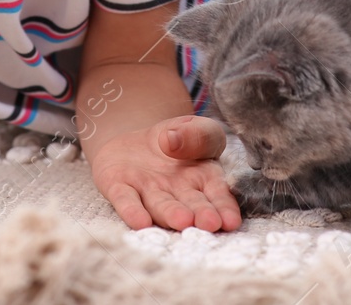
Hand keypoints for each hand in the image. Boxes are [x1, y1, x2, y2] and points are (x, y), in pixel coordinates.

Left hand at [88, 114, 242, 231]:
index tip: (231, 221)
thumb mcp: (196, 127)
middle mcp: (178, 193)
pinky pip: (126, 199)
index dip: (224, 208)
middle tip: (208, 224)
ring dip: (170, 214)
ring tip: (181, 220)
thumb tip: (173, 139)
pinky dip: (132, 210)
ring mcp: (148, 192)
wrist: (136, 141)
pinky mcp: (119, 187)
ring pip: (160, 205)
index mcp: (204, 180)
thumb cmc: (177, 138)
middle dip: (200, 215)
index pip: (217, 195)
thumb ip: (198, 134)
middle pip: (190, 205)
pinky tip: (139, 222)